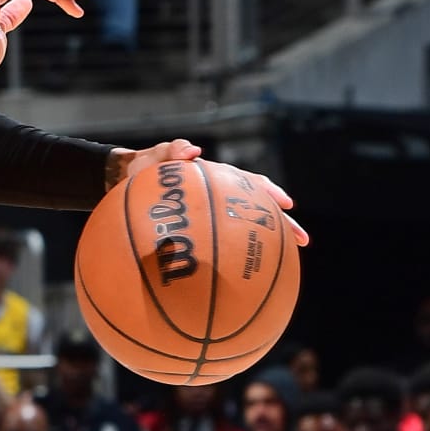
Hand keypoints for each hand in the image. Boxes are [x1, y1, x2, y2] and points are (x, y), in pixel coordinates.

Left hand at [106, 142, 307, 247]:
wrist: (126, 183)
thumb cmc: (143, 169)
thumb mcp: (155, 157)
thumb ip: (171, 151)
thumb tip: (192, 150)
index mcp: (215, 177)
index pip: (249, 183)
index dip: (268, 192)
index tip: (286, 203)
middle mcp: (220, 197)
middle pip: (258, 210)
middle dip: (283, 224)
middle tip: (303, 240)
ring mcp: (213, 214)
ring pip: (246, 229)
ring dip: (268, 244)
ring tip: (288, 263)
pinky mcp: (200, 229)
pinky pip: (222, 244)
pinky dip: (235, 258)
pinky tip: (243, 280)